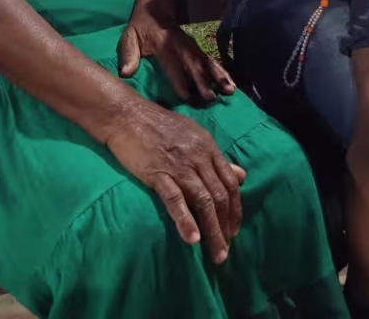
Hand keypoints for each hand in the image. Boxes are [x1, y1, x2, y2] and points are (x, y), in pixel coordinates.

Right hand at [106, 99, 244, 262]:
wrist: (128, 115)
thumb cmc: (160, 126)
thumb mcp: (194, 135)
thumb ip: (216, 158)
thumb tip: (241, 175)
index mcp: (208, 147)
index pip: (230, 182)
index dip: (235, 209)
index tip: (234, 230)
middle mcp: (198, 157)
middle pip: (219, 196)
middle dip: (226, 226)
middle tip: (225, 250)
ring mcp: (179, 165)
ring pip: (203, 201)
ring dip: (212, 230)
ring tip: (216, 253)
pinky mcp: (158, 173)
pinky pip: (175, 199)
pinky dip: (185, 220)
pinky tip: (192, 239)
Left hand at [119, 2, 234, 102]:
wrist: (156, 9)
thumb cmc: (141, 27)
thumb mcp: (129, 37)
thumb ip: (128, 54)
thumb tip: (126, 73)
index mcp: (163, 43)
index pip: (172, 63)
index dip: (179, 79)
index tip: (187, 95)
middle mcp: (181, 45)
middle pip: (194, 64)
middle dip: (203, 81)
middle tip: (211, 98)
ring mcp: (191, 46)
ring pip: (206, 62)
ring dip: (218, 76)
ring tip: (229, 90)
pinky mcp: (197, 48)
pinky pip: (210, 60)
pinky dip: (222, 71)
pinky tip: (231, 83)